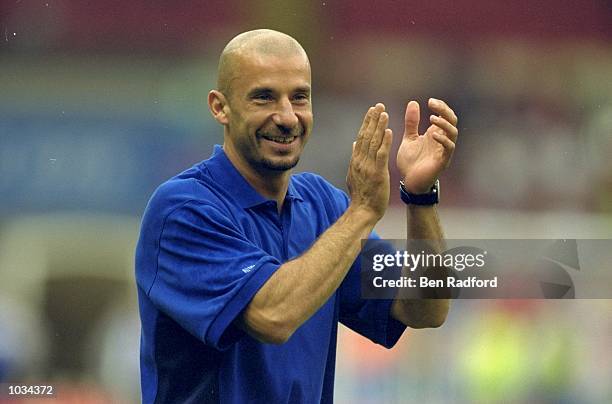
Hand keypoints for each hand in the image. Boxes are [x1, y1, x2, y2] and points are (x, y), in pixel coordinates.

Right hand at [346, 103, 392, 219]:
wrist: (363, 211)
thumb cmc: (361, 195)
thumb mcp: (354, 175)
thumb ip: (355, 159)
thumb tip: (354, 144)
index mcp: (356, 160)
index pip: (361, 137)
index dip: (366, 123)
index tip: (371, 111)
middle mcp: (360, 161)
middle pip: (366, 136)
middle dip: (372, 119)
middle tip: (378, 105)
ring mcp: (368, 166)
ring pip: (373, 142)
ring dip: (379, 126)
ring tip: (384, 112)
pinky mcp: (377, 173)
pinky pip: (381, 154)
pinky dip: (385, 141)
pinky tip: (389, 130)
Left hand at [397, 99, 457, 193]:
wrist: (409, 183)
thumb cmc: (410, 162)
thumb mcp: (409, 138)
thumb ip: (412, 123)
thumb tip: (413, 102)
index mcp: (436, 134)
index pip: (446, 115)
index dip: (441, 106)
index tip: (430, 101)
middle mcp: (442, 141)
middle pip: (452, 121)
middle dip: (444, 110)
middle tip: (432, 104)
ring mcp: (444, 151)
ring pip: (453, 133)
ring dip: (444, 124)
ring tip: (432, 118)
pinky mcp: (442, 161)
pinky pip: (448, 148)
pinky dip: (442, 140)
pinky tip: (432, 135)